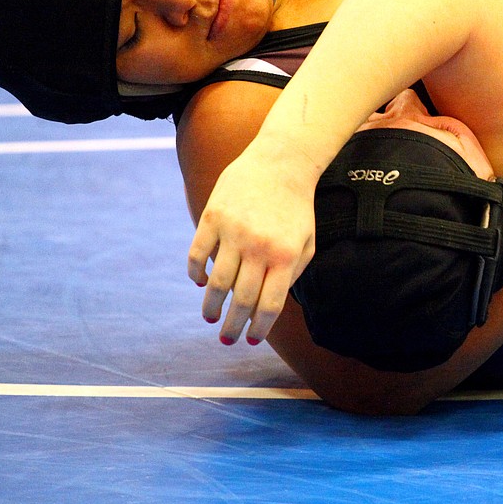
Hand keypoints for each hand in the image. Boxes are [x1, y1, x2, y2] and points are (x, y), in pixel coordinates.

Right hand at [187, 142, 318, 345]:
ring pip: (217, 283)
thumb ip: (292, 274)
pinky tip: (202, 283)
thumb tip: (268, 307)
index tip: (250, 340)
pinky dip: (196, 274)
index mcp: (286, 256)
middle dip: (233, 327)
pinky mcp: (213, 216)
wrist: (281, 163)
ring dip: (211, 307)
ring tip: (211, 318)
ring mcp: (234, 232)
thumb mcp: (306, 242)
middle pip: (241, 300)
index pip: (269, 304)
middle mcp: (259, 247)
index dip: (259, 328)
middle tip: (227, 340)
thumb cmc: (296, 208)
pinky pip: (197, 255)